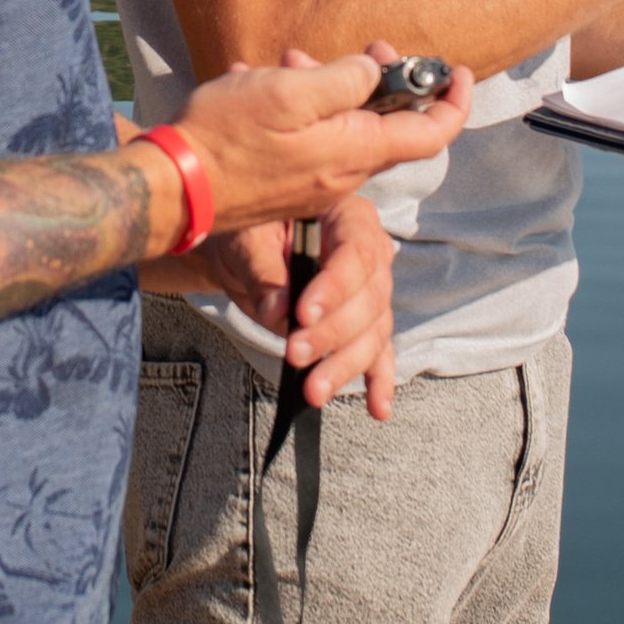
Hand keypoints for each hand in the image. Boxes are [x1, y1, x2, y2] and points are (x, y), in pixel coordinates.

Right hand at [172, 41, 471, 241]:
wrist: (175, 188)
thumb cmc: (227, 138)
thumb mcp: (289, 92)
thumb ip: (343, 80)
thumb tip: (373, 72)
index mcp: (354, 151)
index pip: (430, 134)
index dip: (453, 101)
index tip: (456, 71)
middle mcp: (344, 173)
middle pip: (388, 126)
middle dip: (384, 82)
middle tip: (369, 48)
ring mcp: (316, 182)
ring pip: (347, 128)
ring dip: (334, 89)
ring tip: (295, 62)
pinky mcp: (290, 184)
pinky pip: (317, 141)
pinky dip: (307, 110)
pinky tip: (268, 87)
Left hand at [194, 177, 399, 421]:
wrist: (244, 248)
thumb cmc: (249, 229)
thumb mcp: (247, 237)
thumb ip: (264, 271)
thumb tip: (278, 314)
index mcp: (348, 216)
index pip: (355, 253)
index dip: (334, 288)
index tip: (302, 315)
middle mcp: (371, 253)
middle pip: (369, 300)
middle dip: (333, 334)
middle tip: (295, 354)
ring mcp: (371, 291)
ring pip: (373, 332)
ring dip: (345, 365)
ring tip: (314, 390)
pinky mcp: (362, 324)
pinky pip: (378, 352)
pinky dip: (379, 380)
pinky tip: (378, 407)